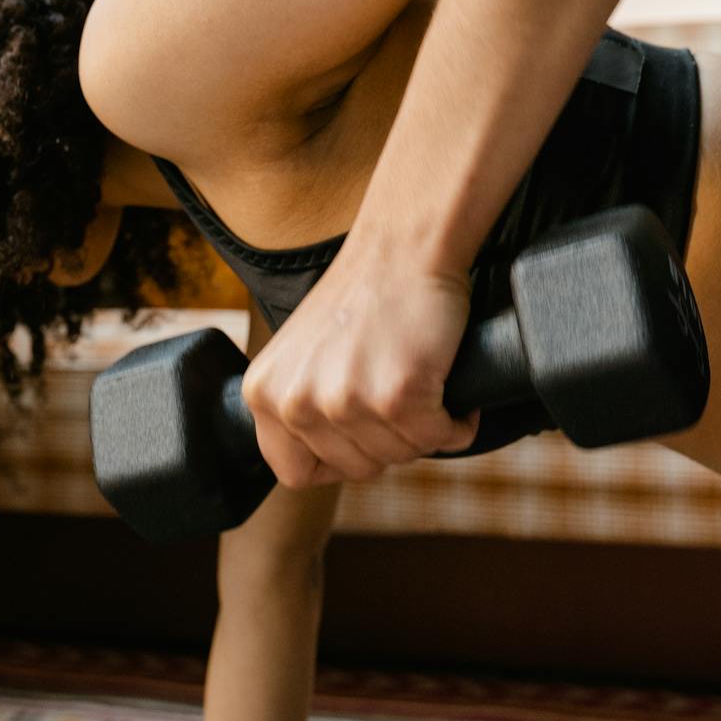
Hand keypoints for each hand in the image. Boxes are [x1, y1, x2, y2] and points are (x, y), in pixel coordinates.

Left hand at [241, 238, 479, 488]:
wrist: (403, 248)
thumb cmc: (361, 299)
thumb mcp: (300, 357)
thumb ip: (298, 407)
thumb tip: (320, 465)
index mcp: (263, 394)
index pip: (293, 472)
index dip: (335, 461)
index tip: (359, 435)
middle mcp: (295, 403)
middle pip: (355, 469)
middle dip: (387, 442)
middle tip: (399, 396)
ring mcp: (344, 402)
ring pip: (400, 457)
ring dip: (424, 430)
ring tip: (423, 385)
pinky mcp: (396, 397)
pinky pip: (440, 439)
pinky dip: (457, 422)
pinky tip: (451, 393)